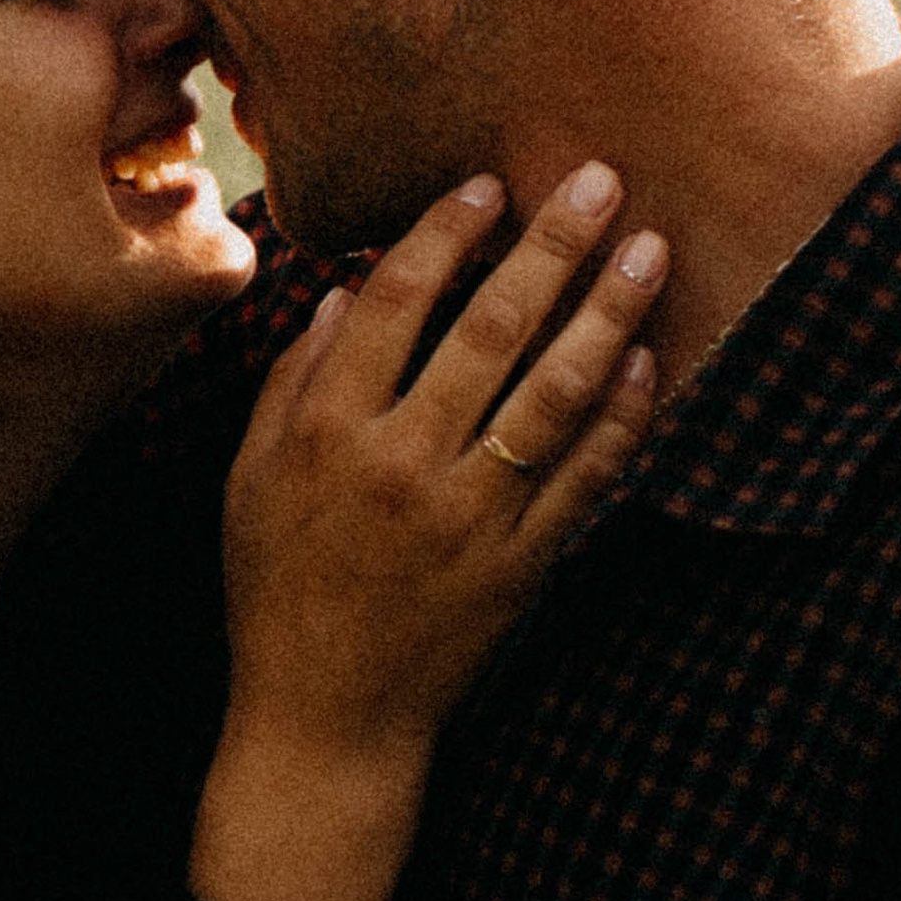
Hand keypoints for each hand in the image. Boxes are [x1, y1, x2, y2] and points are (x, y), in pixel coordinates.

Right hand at [190, 164, 662, 900]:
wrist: (326, 722)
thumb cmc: (277, 591)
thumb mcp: (249, 480)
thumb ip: (293, 379)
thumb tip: (340, 288)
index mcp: (329, 433)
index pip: (393, 304)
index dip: (444, 235)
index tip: (488, 183)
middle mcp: (403, 465)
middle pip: (489, 331)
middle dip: (550, 246)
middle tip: (600, 177)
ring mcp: (471, 518)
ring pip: (553, 396)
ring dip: (607, 315)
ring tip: (651, 250)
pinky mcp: (523, 567)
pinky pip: (584, 480)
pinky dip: (621, 419)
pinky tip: (648, 362)